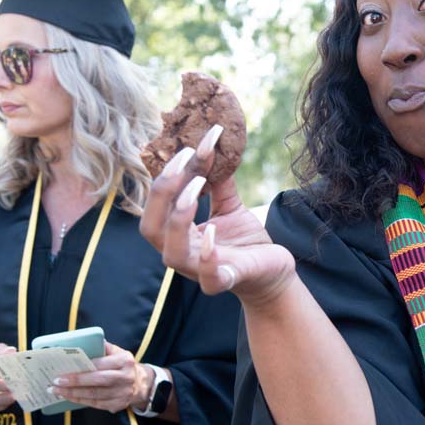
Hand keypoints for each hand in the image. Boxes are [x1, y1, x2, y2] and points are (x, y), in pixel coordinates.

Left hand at [51, 340, 150, 412]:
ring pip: (94, 395)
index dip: (81, 369)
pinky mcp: (118, 404)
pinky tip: (68, 397)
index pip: (100, 364)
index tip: (63, 371)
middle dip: (74, 382)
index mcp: (124, 361)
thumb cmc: (123, 366)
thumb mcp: (118, 352)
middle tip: (56, 382)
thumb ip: (103, 348)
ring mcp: (122, 393)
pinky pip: (95, 404)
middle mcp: (125, 377)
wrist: (140, 384)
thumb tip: (82, 342)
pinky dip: (80, 400)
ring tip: (57, 391)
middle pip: (97, 381)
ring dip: (73, 393)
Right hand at [139, 125, 296, 305]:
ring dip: (179, 219)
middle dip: (163, 193)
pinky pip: (210, 278)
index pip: (159, 203)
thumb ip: (218, 181)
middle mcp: (181, 254)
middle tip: (184, 162)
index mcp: (176, 234)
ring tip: (194, 192)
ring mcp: (200, 272)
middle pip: (151, 228)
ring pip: (172, 254)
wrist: (273, 272)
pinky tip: (213, 232)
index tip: (187, 147)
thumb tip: (212, 142)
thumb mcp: (229, 205)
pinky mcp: (226, 282)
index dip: (167, 175)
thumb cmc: (244, 240)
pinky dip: (208, 258)